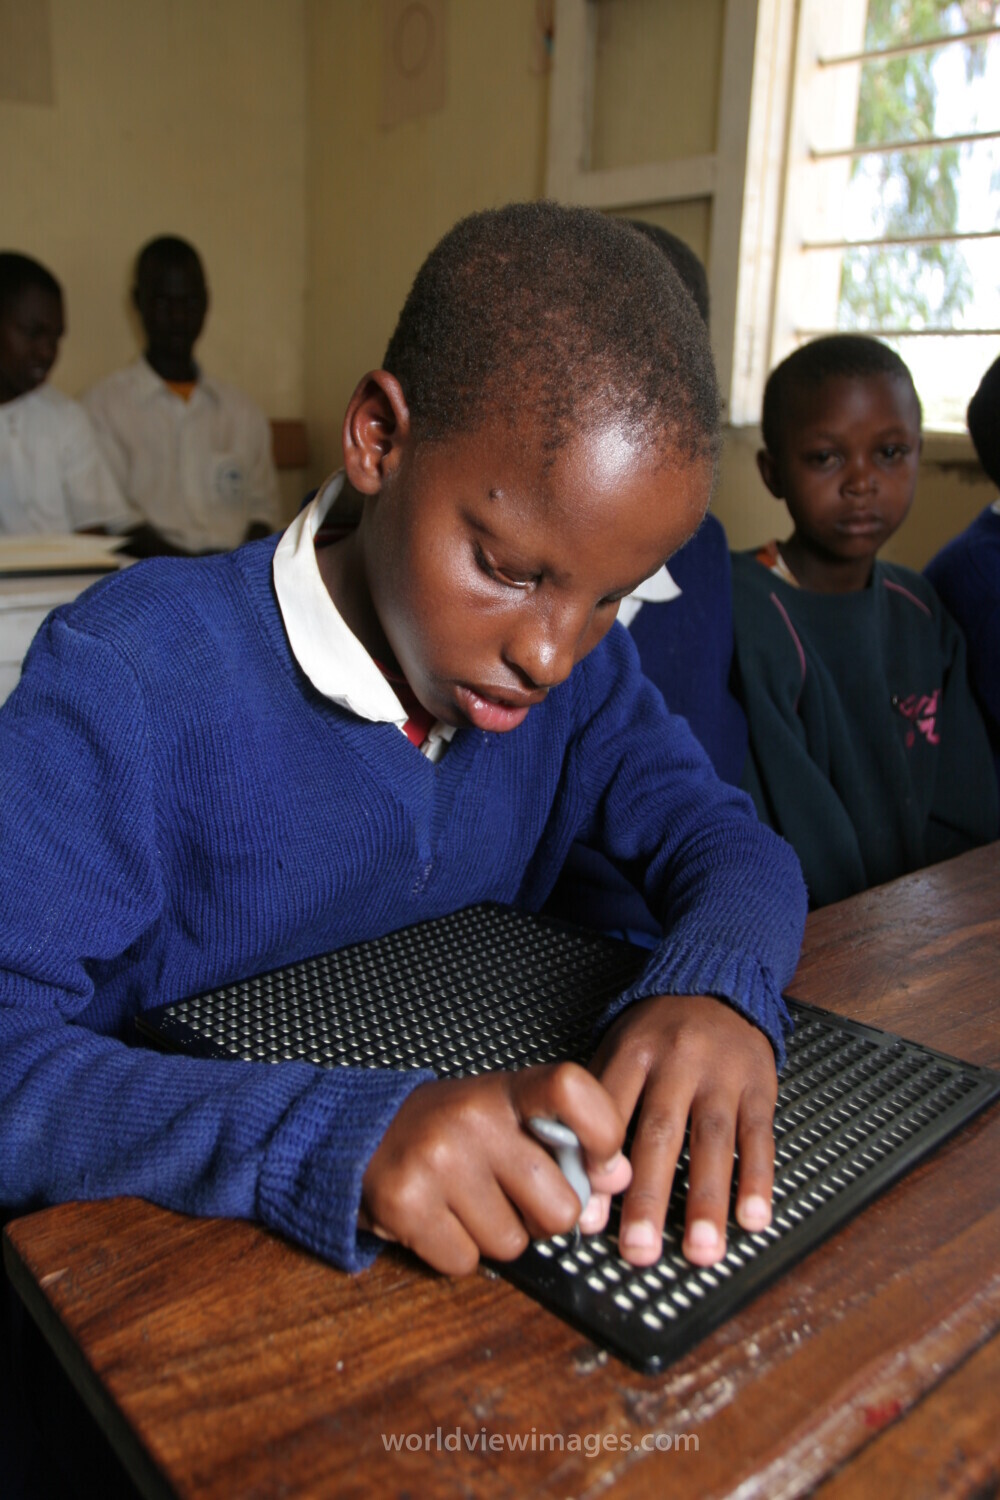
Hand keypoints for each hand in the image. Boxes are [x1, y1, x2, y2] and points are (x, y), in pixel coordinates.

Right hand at [360, 1063, 631, 1274]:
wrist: (358, 1134)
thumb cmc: (448, 1130)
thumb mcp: (504, 1114)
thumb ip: (562, 1138)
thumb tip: (620, 1176)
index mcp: (505, 1090)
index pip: (573, 1089)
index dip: (603, 1133)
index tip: (601, 1162)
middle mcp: (473, 1118)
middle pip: (560, 1206)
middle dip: (544, 1219)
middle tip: (513, 1197)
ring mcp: (437, 1160)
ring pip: (512, 1244)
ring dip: (497, 1237)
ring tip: (467, 1202)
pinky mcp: (405, 1203)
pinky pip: (465, 1262)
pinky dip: (457, 1253)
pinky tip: (439, 1219)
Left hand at [590, 994, 776, 1267]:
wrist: (718, 982)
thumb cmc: (659, 1030)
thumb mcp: (619, 1046)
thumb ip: (600, 1102)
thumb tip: (575, 1175)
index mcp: (634, 1052)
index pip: (611, 1113)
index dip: (599, 1167)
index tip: (589, 1219)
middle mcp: (678, 1062)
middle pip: (660, 1134)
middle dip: (649, 1198)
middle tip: (639, 1251)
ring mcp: (722, 1075)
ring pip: (713, 1142)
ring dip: (707, 1201)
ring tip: (700, 1252)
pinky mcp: (760, 1086)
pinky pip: (759, 1138)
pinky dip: (758, 1181)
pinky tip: (753, 1219)